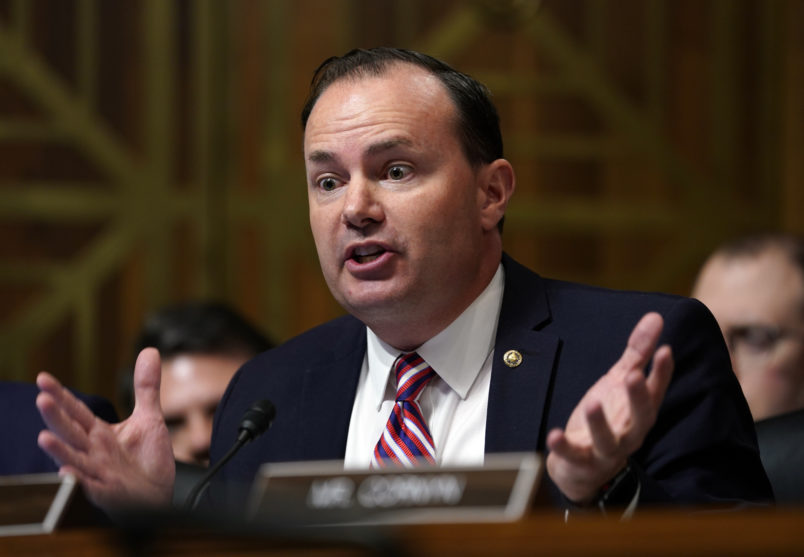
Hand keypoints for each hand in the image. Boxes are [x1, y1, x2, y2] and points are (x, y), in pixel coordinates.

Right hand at [36, 348, 174, 510]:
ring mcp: (99, 473)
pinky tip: (68, 473)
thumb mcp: (149, 418)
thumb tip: (149, 351)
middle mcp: (94, 452)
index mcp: (99, 434)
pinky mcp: (108, 493)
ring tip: (44, 437)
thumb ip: (145, 388)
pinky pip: (91, 488)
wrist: (159, 494)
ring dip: (60, 450)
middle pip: (71, 432)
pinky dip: (79, 481)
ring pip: (75, 459)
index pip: (77, 412)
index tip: (43, 378)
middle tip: (41, 399)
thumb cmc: (148, 460)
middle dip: (56, 417)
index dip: (61, 396)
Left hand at [545, 312, 673, 502]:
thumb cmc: (608, 417)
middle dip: (638, 398)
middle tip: (632, 375)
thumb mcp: (619, 381)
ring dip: (600, 423)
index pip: (656, 391)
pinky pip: (574, 456)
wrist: (583, 465)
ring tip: (592, 403)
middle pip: (640, 418)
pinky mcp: (582, 462)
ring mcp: (607, 450)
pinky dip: (563, 447)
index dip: (662, 372)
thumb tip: (656, 317)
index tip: (666, 349)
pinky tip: (553, 434)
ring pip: (608, 440)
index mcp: (640, 411)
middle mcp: (629, 433)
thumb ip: (637, 353)